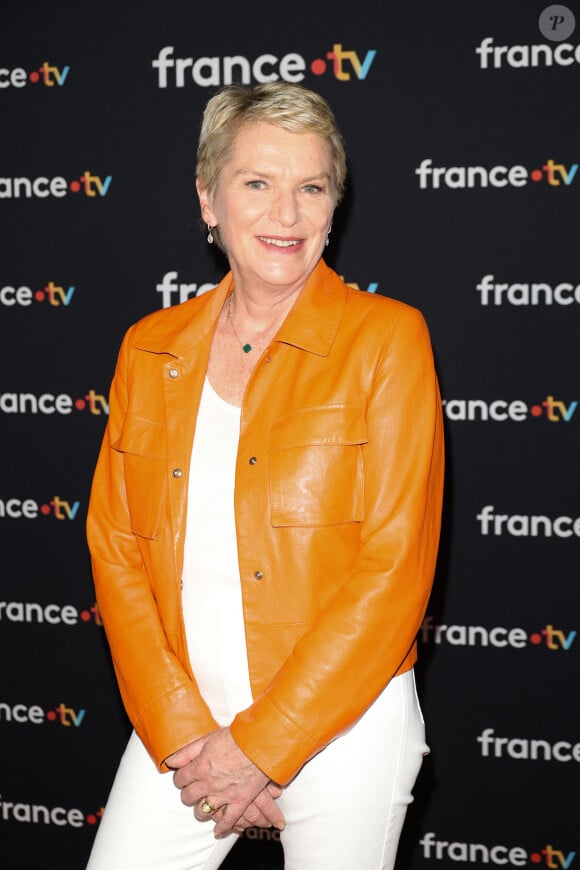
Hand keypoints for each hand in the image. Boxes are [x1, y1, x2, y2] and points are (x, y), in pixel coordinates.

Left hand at [169, 727, 284, 836]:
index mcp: (199, 767)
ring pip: (203, 810)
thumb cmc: (235, 737)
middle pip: (188, 796)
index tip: (183, 777)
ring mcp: (223, 795)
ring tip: (202, 806)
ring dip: (200, 810)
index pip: (180, 779)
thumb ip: (187, 751)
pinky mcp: (239, 802)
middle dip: (187, 794)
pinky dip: (222, 828)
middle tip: (191, 790)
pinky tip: (217, 831)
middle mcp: (208, 784)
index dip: (180, 778)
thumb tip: (170, 761)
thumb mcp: (208, 739)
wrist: (259, 744)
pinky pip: (227, 821)